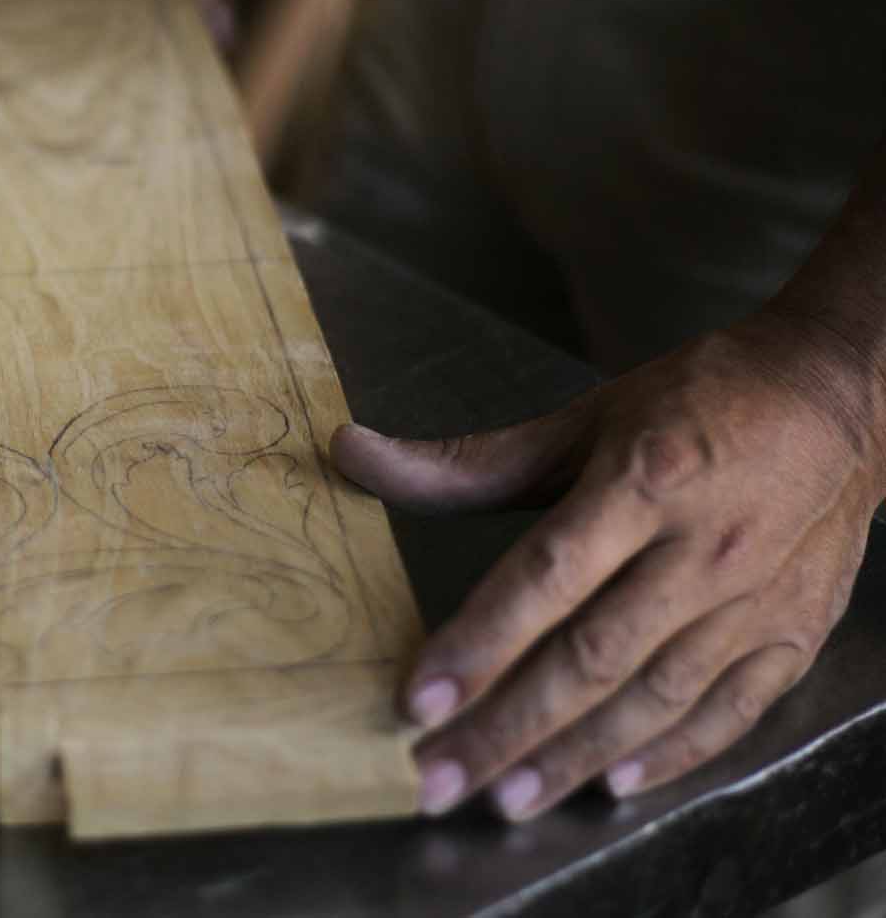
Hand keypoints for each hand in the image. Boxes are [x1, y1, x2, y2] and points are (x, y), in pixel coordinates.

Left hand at [331, 311, 885, 819]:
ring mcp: (756, 598)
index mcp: (643, 481)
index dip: (480, 641)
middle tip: (438, 776)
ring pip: (655, 695)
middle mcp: (702, 548)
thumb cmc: (699, 402)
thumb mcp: (583, 418)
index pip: (546, 575)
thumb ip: (468, 459)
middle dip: (507, 726)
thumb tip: (353, 454)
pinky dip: (673, 752)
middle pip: (593, 655)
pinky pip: (731, 708)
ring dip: (576, 755)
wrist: (842, 394)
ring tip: (508, 797)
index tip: (419, 697)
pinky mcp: (797, 631)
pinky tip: (614, 782)